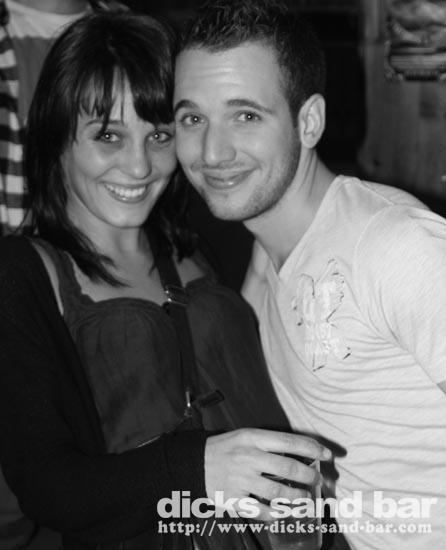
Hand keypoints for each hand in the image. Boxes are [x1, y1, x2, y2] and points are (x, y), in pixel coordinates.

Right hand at [204, 428, 330, 520]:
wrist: (194, 463)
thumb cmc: (225, 448)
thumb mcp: (245, 437)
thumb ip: (269, 444)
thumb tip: (302, 452)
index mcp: (252, 438)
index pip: (289, 441)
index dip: (312, 448)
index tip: (327, 454)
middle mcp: (248, 457)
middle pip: (289, 468)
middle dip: (310, 476)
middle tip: (317, 479)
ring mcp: (241, 479)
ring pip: (279, 492)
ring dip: (298, 498)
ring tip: (305, 498)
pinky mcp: (234, 499)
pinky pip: (262, 511)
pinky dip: (277, 514)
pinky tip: (284, 513)